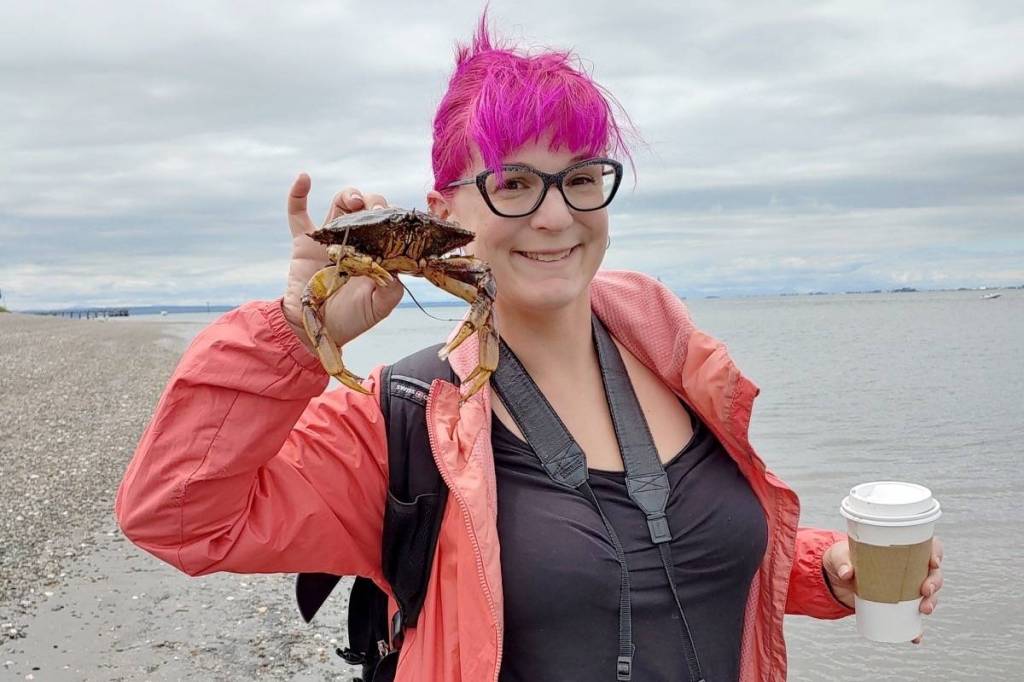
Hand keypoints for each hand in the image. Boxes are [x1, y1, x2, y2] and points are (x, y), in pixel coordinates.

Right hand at [282, 173, 403, 349]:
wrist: (315, 329)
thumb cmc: (350, 319)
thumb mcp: (378, 307)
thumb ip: (390, 290)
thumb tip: (396, 269)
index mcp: (376, 252)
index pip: (389, 225)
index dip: (394, 217)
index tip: (397, 218)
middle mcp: (355, 240)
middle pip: (367, 208)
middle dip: (375, 203)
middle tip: (378, 212)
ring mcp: (330, 237)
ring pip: (341, 204)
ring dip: (350, 195)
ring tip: (355, 201)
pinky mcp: (304, 241)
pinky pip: (298, 213)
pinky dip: (298, 193)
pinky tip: (304, 178)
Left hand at [823, 536, 943, 643]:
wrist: (835, 579)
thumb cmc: (842, 558)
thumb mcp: (840, 555)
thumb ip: (843, 561)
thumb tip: (846, 572)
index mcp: (900, 549)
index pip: (927, 546)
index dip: (936, 552)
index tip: (933, 562)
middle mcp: (908, 568)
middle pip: (932, 573)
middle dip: (934, 582)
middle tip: (925, 590)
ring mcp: (905, 588)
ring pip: (929, 594)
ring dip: (932, 602)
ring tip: (923, 609)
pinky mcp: (898, 604)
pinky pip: (912, 617)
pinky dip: (916, 628)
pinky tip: (916, 636)